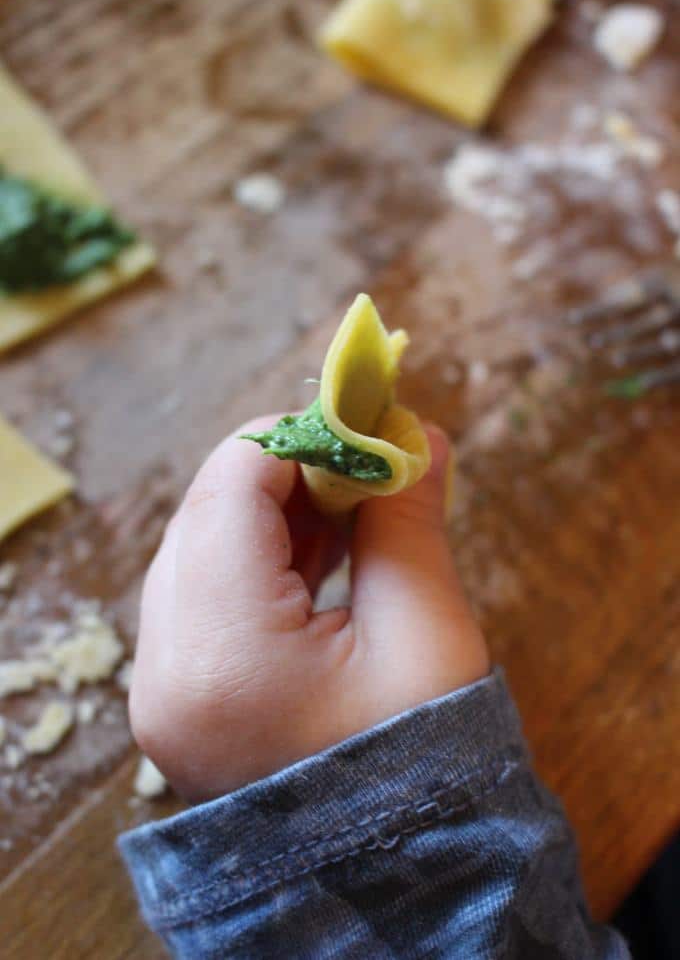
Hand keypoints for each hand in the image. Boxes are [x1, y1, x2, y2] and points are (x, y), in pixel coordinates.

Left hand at [129, 417, 489, 802]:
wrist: (385, 888)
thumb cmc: (418, 771)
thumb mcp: (424, 635)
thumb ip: (406, 522)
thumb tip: (414, 437)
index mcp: (221, 651)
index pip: (231, 487)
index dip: (298, 438)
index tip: (363, 427)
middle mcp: (164, 667)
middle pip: (205, 514)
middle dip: (286, 475)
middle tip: (362, 467)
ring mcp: (161, 688)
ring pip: (199, 550)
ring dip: (271, 516)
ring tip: (350, 510)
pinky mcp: (176, 699)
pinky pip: (202, 597)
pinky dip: (256, 562)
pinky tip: (318, 554)